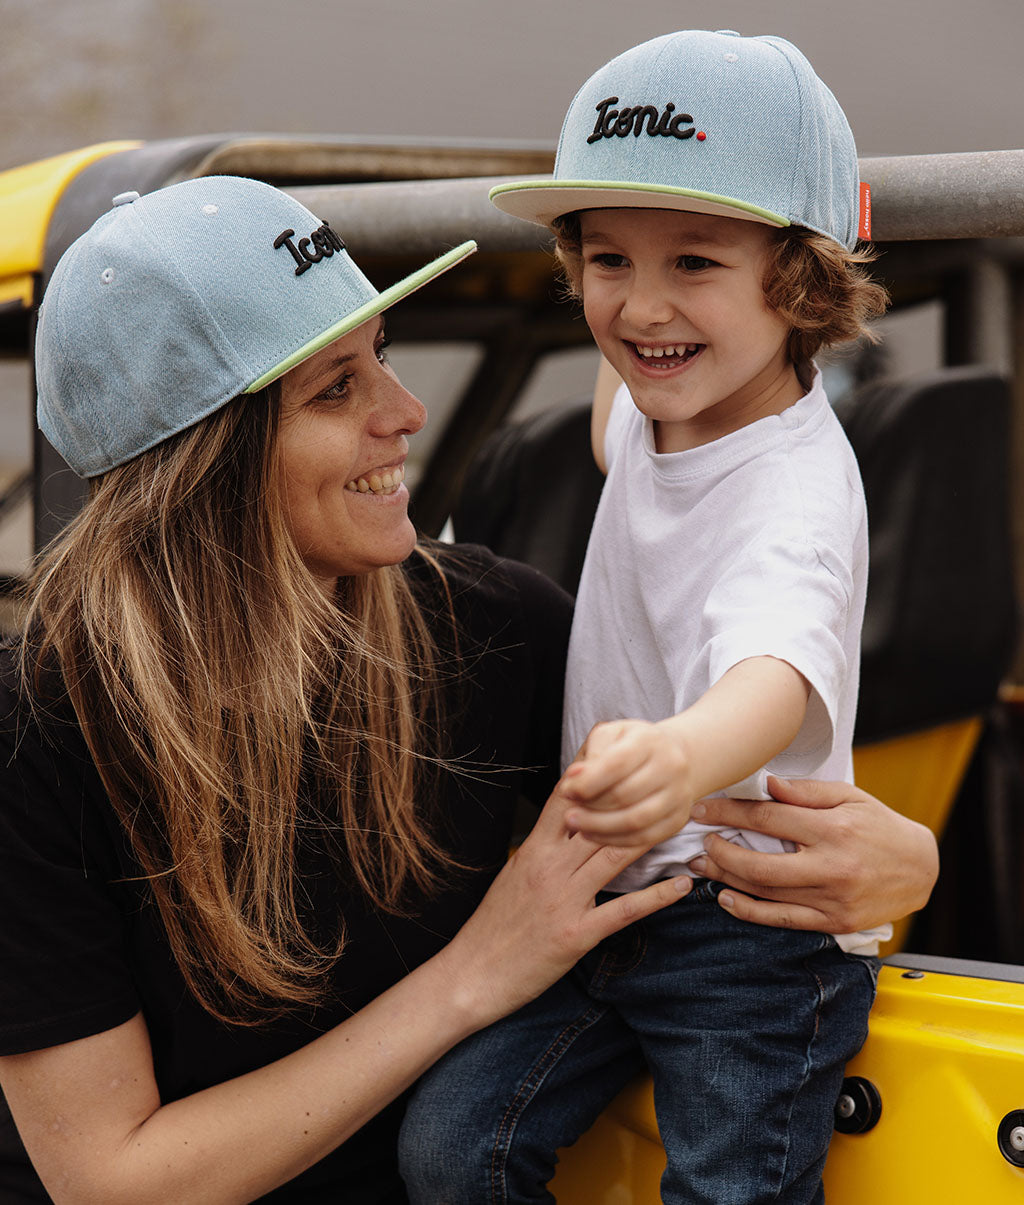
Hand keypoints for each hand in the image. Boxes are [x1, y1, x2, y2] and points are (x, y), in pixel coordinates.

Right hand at [441, 778, 690, 1025]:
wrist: (471, 974)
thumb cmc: (492, 927)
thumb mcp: (512, 877)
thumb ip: (539, 851)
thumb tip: (565, 828)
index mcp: (532, 851)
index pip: (565, 804)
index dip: (592, 778)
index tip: (618, 756)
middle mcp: (549, 869)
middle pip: (597, 824)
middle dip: (629, 801)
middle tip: (662, 782)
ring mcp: (564, 900)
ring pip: (612, 858)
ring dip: (648, 838)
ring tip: (678, 821)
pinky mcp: (576, 934)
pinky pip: (623, 910)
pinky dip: (655, 897)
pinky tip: (679, 885)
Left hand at [561, 719, 695, 847]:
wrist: (676, 756)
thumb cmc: (635, 745)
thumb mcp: (612, 734)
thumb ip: (592, 753)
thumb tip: (574, 777)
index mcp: (650, 741)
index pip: (616, 765)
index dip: (587, 782)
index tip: (567, 790)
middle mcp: (670, 767)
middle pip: (624, 796)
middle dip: (590, 808)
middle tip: (568, 813)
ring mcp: (678, 796)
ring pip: (635, 821)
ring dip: (599, 827)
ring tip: (577, 824)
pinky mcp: (677, 820)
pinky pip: (644, 838)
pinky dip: (614, 840)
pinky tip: (594, 834)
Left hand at [688, 775, 938, 932]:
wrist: (923, 869)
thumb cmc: (882, 826)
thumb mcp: (849, 796)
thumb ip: (806, 792)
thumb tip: (765, 785)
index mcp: (833, 829)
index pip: (768, 819)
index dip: (728, 813)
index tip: (702, 809)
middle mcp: (831, 867)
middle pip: (759, 863)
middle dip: (720, 852)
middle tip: (699, 841)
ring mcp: (832, 899)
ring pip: (766, 893)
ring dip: (726, 880)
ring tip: (701, 867)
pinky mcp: (834, 922)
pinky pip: (782, 919)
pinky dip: (750, 911)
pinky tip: (726, 899)